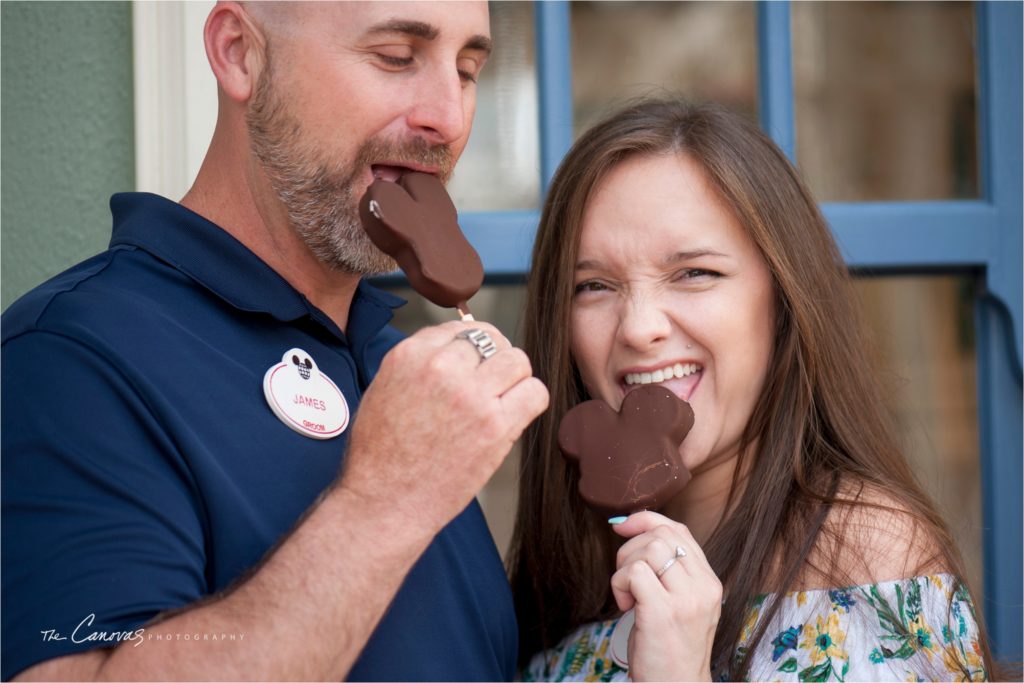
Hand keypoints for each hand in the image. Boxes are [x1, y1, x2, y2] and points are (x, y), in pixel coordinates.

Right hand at [341, 321, 548, 531]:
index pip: (460, 328)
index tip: (473, 365)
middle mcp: (441, 368)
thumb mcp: (383, 389)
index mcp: (410, 355)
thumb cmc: (380, 455)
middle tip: (489, 385)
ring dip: (513, 379)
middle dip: (493, 360)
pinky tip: (514, 415)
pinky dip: (530, 401)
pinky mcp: (495, 426)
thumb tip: (456, 349)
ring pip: (517, 361)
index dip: (471, 347)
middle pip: (492, 339)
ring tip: (501, 400)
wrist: (385, 502)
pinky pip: (535, 393)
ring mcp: (471, 396)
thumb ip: (419, 363)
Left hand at [610, 512, 721, 680]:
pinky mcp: (663, 612)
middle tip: (626, 578)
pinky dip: (620, 583)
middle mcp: (703, 588)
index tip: (623, 526)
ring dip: (624, 566)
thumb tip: (631, 526)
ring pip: (648, 549)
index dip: (647, 520)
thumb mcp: (680, 603)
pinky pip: (634, 572)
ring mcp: (686, 600)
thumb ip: (669, 571)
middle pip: (661, 535)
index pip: (680, 530)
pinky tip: (626, 605)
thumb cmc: (670, 647)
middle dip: (631, 547)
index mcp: (709, 582)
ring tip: (628, 594)